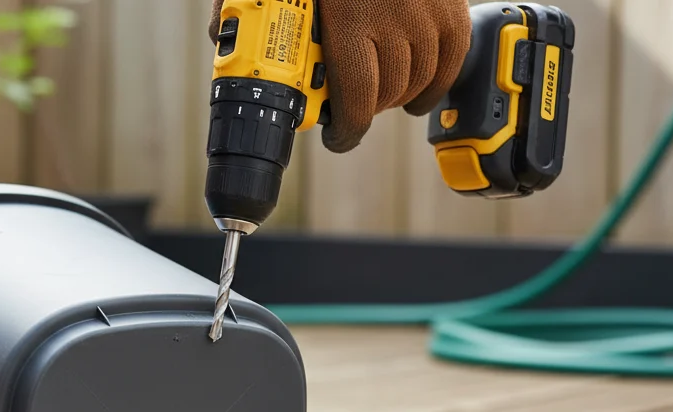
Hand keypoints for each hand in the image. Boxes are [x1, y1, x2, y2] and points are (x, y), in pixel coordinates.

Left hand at [210, 0, 471, 152]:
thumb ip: (247, 4)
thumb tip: (221, 38)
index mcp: (346, 16)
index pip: (356, 97)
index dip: (346, 129)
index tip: (335, 137)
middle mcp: (392, 16)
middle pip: (386, 94)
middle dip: (365, 111)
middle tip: (349, 112)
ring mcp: (426, 9)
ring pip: (419, 80)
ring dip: (397, 99)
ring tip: (379, 101)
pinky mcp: (451, 3)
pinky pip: (452, 59)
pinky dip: (436, 82)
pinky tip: (419, 93)